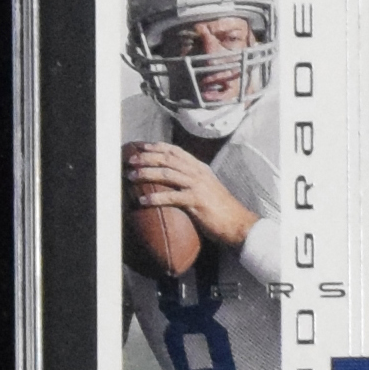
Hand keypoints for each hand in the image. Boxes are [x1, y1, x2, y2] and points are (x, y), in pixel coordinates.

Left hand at [123, 144, 256, 247]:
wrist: (238, 223)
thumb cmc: (221, 209)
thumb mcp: (207, 188)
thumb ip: (193, 180)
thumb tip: (174, 179)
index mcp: (200, 168)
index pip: (176, 151)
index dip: (157, 147)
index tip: (142, 146)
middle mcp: (198, 173)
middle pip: (168, 159)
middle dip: (147, 158)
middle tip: (131, 161)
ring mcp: (198, 186)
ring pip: (167, 174)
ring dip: (146, 174)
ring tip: (131, 177)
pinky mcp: (197, 201)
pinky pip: (171, 197)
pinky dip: (155, 198)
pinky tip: (143, 201)